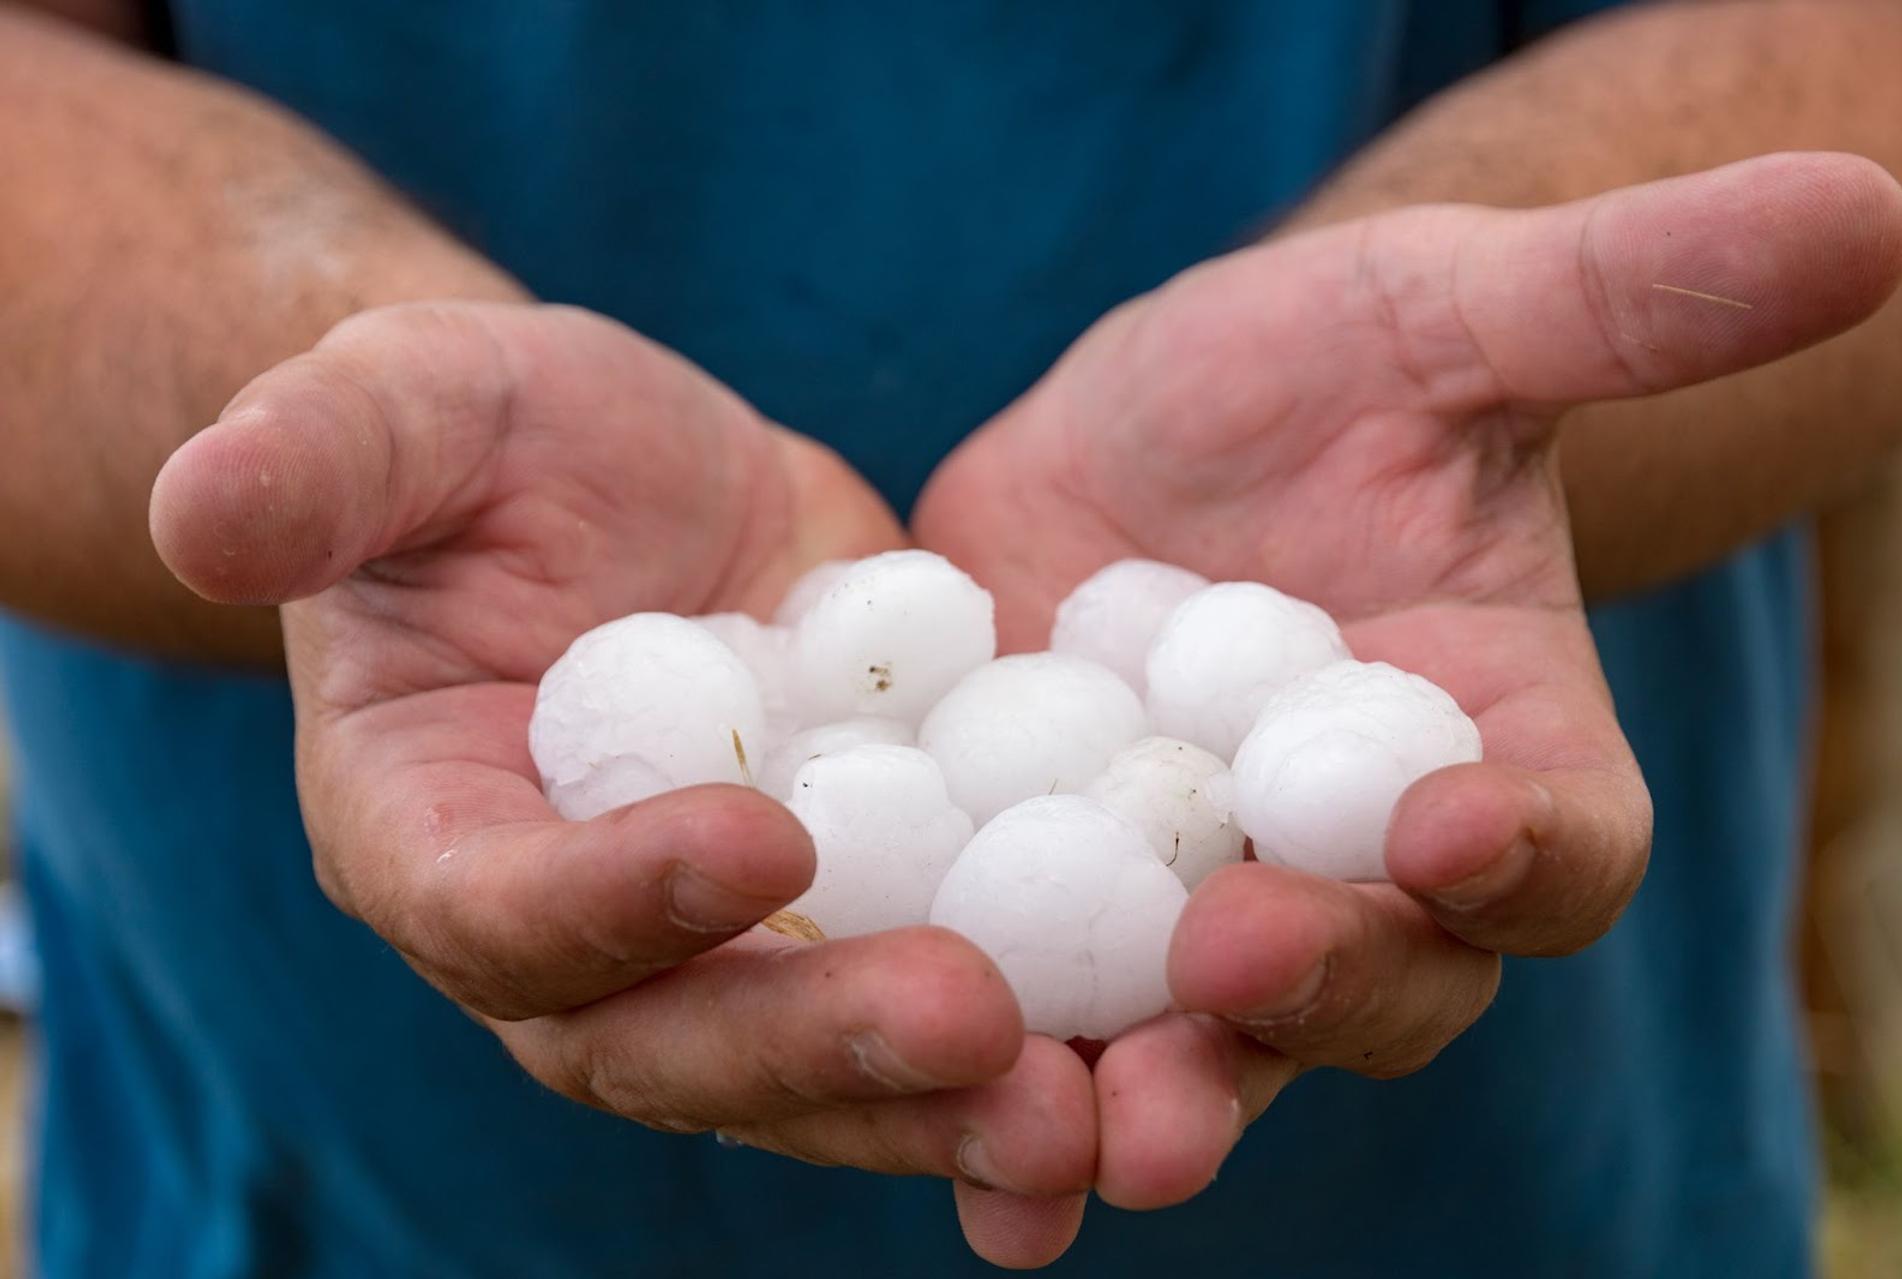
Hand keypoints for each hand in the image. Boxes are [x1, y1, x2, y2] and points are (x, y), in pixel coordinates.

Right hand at [150, 302, 1096, 1266]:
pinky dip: (1039, 1057)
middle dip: (820, 1047)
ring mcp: (734, 944)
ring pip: (827, 1064)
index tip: (751, 840)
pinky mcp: (869, 908)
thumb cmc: (486, 440)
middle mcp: (583, 936)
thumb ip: (312, 461)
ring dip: (952, 1104)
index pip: (498, 911)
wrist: (624, 479)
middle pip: (681, 1038)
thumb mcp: (403, 410)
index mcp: (439, 837)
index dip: (605, 899)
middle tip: (976, 1030)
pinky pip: (942, 1001)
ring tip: (1091, 1112)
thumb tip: (198, 508)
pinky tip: (1154, 1080)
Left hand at [915, 153, 1901, 1206]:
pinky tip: (962, 1186)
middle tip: (1229, 983)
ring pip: (1201, 1045)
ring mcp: (1200, 907)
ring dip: (1150, 1101)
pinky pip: (1042, 1019)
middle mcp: (1364, 877)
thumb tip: (1868, 206)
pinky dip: (1001, 1105)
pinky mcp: (1055, 905)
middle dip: (1312, 1000)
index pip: (1556, 843)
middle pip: (1376, 985)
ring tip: (1074, 1149)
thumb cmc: (1342, 365)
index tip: (1453, 824)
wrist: (1166, 431)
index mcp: (1495, 759)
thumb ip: (1624, 299)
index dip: (1525, 851)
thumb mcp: (1455, 313)